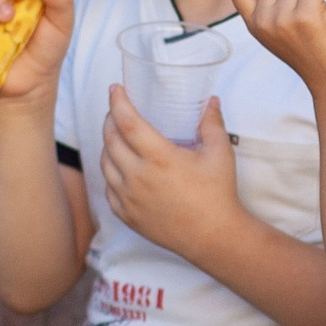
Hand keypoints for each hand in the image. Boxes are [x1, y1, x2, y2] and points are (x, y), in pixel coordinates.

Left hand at [100, 88, 241, 261]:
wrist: (214, 236)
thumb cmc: (218, 195)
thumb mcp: (220, 154)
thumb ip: (212, 124)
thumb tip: (210, 101)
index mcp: (159, 158)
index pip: (127, 121)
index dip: (118, 101)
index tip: (115, 89)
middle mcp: (138, 177)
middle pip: (110, 139)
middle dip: (110, 119)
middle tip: (117, 110)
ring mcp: (129, 198)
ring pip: (105, 163)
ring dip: (108, 145)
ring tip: (117, 137)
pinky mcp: (127, 215)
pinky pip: (108, 188)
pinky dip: (111, 172)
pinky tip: (120, 167)